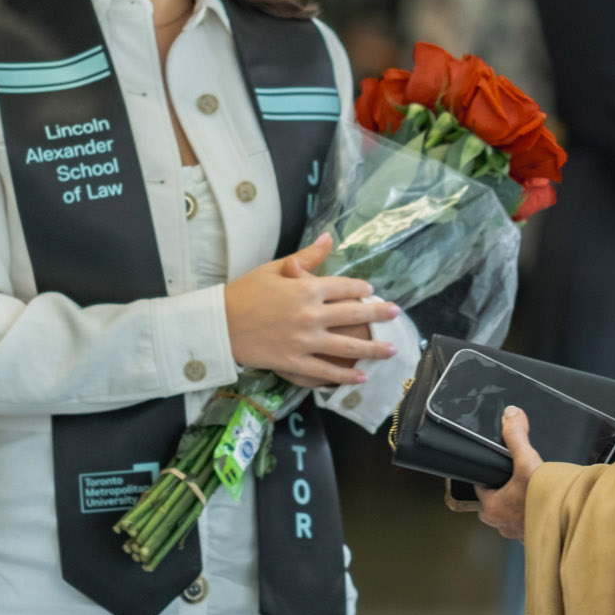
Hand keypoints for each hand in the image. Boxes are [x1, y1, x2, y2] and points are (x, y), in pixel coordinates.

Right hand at [224, 232, 398, 390]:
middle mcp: (311, 315)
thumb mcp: (274, 269)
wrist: (219, 324)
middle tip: (396, 314)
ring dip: (373, 349)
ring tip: (391, 350)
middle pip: (354, 315)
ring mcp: (305, 341)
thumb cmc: (244, 293)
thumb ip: (306, 257)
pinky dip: (345, 376)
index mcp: (307, 288)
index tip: (371, 290)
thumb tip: (329, 237)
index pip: (344, 287)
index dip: (360, 288)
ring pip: (347, 347)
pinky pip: (326, 371)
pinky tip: (361, 377)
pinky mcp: (295, 363)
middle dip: (378, 314)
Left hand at [474, 406, 540, 539]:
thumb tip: (511, 415)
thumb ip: (516, 437)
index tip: (498, 468)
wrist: (567, 524)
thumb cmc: (543, 501)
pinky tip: (544, 504)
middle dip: (506, 490)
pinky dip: (534, 514)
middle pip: (496, 500)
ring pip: (512, 513)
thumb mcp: (527, 462)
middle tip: (517, 478)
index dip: (490, 475)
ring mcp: (517, 533)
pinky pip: (528, 523)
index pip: (481, 487)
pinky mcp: (533, 537)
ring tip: (532, 491)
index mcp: (491, 508)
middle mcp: (501, 524)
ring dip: (520, 504)